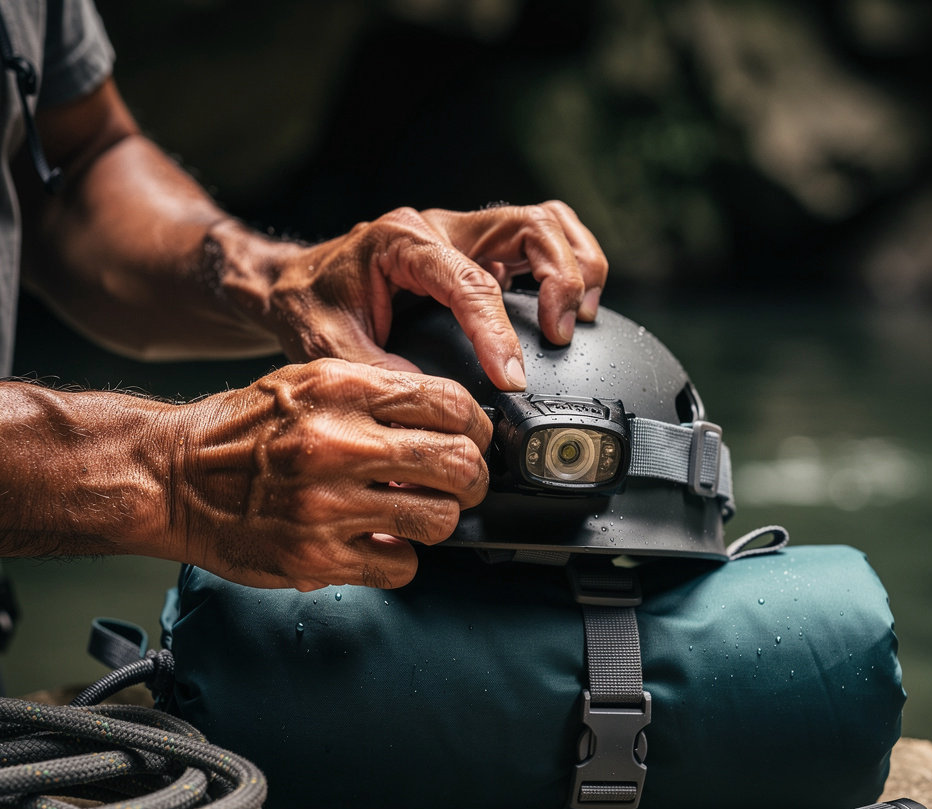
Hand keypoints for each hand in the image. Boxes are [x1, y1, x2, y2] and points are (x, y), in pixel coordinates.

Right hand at [169, 360, 491, 589]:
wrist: (171, 477)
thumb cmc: (243, 431)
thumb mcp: (308, 384)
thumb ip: (377, 397)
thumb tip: (450, 423)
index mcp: (340, 390)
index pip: (450, 403)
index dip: (477, 427)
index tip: (474, 440)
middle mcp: (336, 445)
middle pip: (457, 465)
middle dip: (474, 479)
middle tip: (463, 484)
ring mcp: (326, 506)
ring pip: (438, 521)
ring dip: (440, 521)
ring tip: (418, 515)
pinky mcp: (315, 557)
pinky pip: (400, 567)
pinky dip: (400, 559)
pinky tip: (380, 544)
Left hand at [224, 201, 606, 390]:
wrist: (295, 283)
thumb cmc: (309, 306)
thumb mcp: (327, 346)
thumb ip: (378, 372)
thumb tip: (432, 404)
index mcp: (402, 242)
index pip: (470, 281)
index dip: (498, 332)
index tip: (513, 378)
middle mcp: (440, 229)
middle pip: (531, 226)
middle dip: (561, 279)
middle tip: (561, 336)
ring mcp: (464, 235)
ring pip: (547, 223)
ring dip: (576, 266)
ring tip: (577, 319)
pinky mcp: (478, 251)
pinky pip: (540, 240)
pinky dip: (565, 267)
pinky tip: (563, 309)